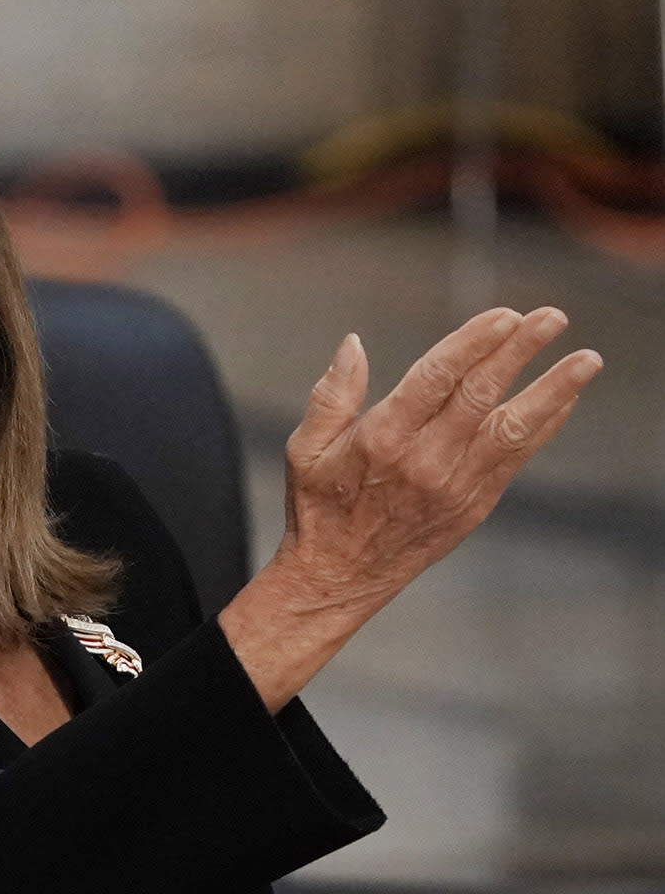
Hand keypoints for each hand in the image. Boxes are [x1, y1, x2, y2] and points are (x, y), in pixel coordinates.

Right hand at [216, 307, 603, 710]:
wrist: (339, 577)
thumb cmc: (319, 507)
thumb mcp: (306, 449)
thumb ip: (332, 395)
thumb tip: (353, 343)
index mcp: (379, 440)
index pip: (435, 379)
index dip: (473, 344)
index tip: (506, 316)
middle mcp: (423, 462)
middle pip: (480, 395)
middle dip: (520, 352)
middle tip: (553, 317)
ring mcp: (455, 485)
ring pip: (512, 428)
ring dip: (554, 390)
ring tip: (588, 360)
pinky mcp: (475, 504)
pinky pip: (518, 457)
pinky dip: (546, 424)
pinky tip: (566, 396)